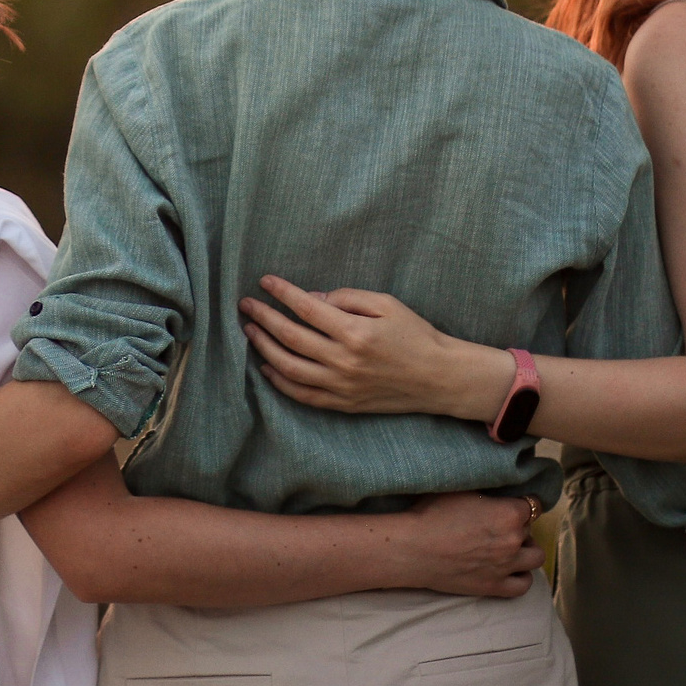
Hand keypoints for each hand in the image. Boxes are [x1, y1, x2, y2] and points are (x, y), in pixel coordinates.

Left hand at [239, 277, 507, 422]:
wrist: (438, 377)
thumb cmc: (415, 334)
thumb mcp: (386, 304)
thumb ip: (346, 298)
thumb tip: (309, 299)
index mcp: (355, 331)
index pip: (306, 308)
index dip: (282, 293)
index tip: (265, 281)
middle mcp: (344, 361)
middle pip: (291, 337)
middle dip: (264, 318)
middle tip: (247, 305)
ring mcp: (342, 386)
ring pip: (290, 368)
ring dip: (264, 348)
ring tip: (250, 331)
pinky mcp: (343, 404)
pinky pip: (303, 396)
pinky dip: (280, 382)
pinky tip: (267, 367)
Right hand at [391, 492, 548, 597]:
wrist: (414, 549)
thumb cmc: (432, 514)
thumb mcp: (462, 490)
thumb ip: (487, 493)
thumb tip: (496, 495)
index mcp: (509, 513)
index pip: (532, 504)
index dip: (521, 503)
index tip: (510, 504)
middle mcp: (513, 540)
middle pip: (530, 529)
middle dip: (519, 525)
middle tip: (499, 524)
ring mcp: (506, 566)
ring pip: (536, 557)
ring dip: (526, 550)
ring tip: (511, 546)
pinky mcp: (494, 587)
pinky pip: (524, 585)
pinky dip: (522, 576)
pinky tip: (511, 569)